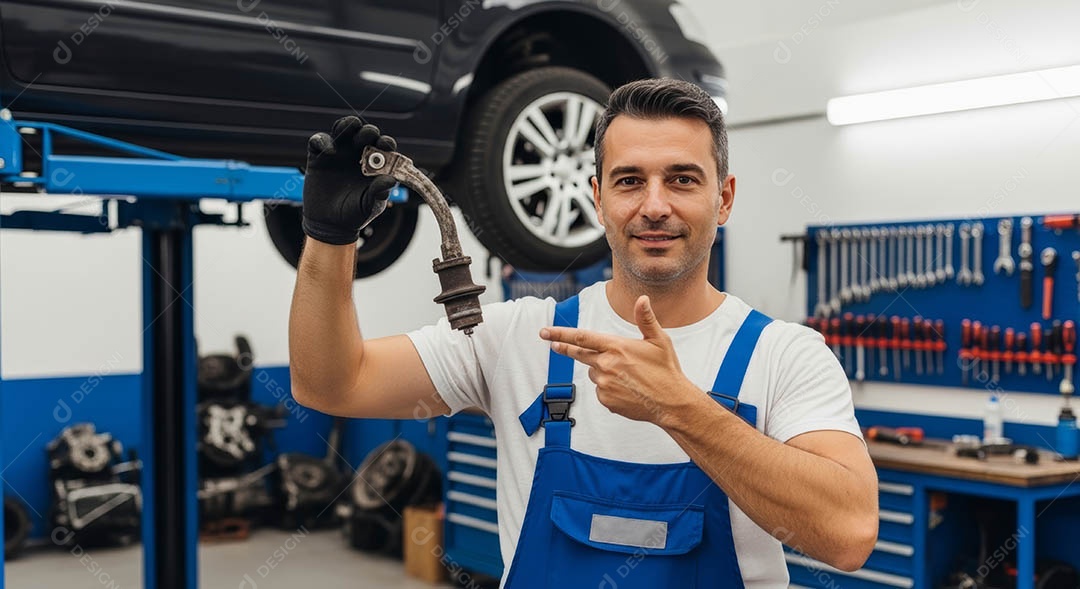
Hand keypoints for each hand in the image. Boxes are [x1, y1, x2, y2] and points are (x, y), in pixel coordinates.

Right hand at [301, 115, 398, 244]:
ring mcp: (338, 153)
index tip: (386, 144)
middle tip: (368, 135)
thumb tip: (391, 180)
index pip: (383, 145)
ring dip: (347, 124)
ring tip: (350, 127)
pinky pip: (318, 140)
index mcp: (375, 163)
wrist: (330, 225)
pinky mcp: (318, 157)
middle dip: (368, 131)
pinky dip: (323, 140)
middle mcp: (357, 154)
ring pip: (342, 129)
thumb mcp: (370, 205)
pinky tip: (330, 151)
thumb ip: (379, 192)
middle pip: (364, 132)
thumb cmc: (355, 214)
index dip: (385, 142)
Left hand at [539, 296, 698, 423]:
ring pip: (594, 372)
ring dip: (602, 370)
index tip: (545, 332)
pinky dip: (609, 387)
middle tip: (554, 345)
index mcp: (616, 347)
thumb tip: (642, 299)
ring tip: (626, 375)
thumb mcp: (659, 340)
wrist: (671, 403)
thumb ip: (646, 319)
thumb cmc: (666, 370)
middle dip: (566, 348)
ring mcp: (604, 384)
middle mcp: (606, 365)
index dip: (561, 334)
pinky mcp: (605, 399)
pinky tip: (627, 389)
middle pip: (579, 354)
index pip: (582, 337)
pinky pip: (601, 390)